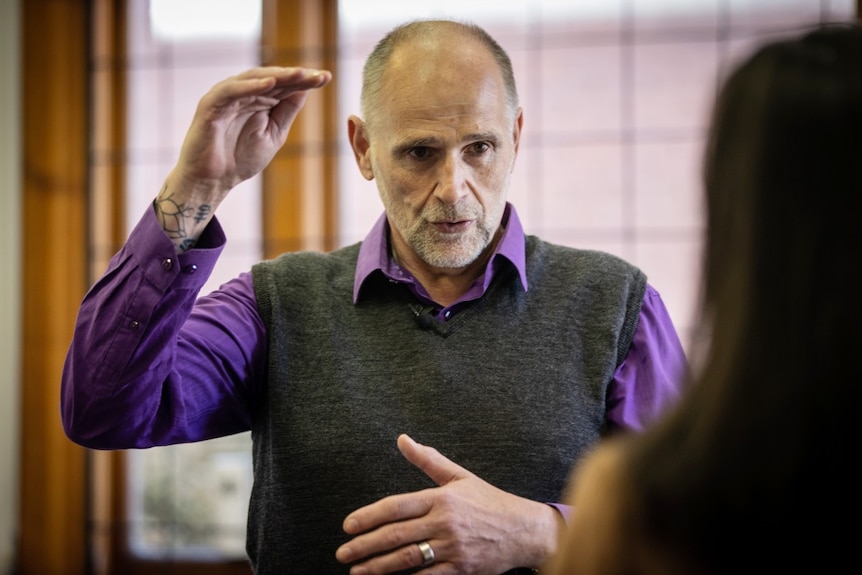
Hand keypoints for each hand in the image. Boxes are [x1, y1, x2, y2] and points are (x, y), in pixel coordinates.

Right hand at [171, 66, 330, 200]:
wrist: (212, 180)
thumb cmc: (240, 159)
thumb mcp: (273, 134)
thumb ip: (286, 112)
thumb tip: (304, 90)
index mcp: (259, 100)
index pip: (285, 86)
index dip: (305, 81)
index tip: (327, 78)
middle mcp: (243, 94)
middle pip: (273, 78)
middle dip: (296, 76)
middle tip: (319, 75)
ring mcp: (227, 97)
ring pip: (253, 79)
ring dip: (277, 76)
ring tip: (300, 74)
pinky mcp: (211, 104)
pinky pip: (231, 90)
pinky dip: (250, 86)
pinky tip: (269, 84)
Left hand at [335, 434, 560, 573]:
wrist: (524, 530)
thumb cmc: (489, 501)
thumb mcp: (459, 476)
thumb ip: (428, 460)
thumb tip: (402, 439)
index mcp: (441, 497)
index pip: (396, 506)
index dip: (369, 516)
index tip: (348, 526)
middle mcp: (444, 521)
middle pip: (396, 534)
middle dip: (365, 545)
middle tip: (343, 552)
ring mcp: (452, 546)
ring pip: (408, 558)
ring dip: (379, 566)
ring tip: (358, 571)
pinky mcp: (461, 568)